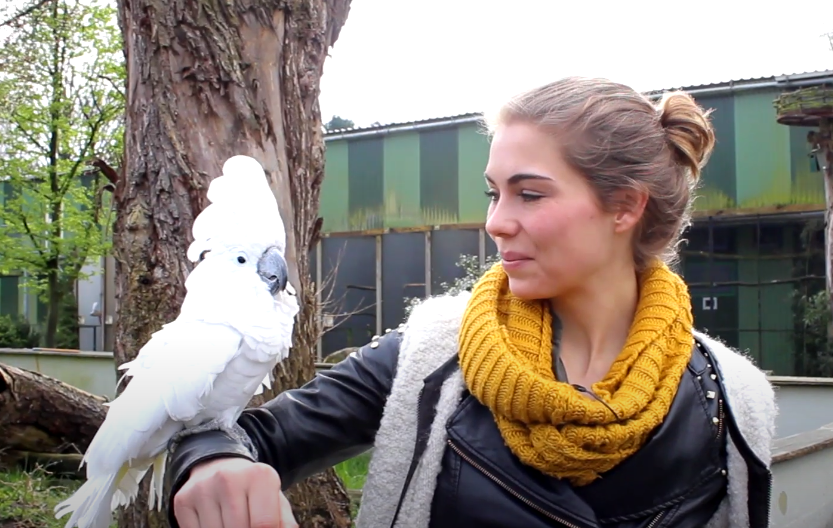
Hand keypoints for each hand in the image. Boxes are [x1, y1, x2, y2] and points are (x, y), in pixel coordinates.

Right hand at [173, 457, 297, 527]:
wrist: (219, 467)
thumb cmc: (252, 492)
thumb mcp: (275, 501)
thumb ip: (284, 522)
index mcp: (260, 476)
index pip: (264, 524)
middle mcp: (229, 478)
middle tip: (245, 525)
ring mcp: (203, 489)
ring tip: (231, 523)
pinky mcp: (183, 501)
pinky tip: (216, 523)